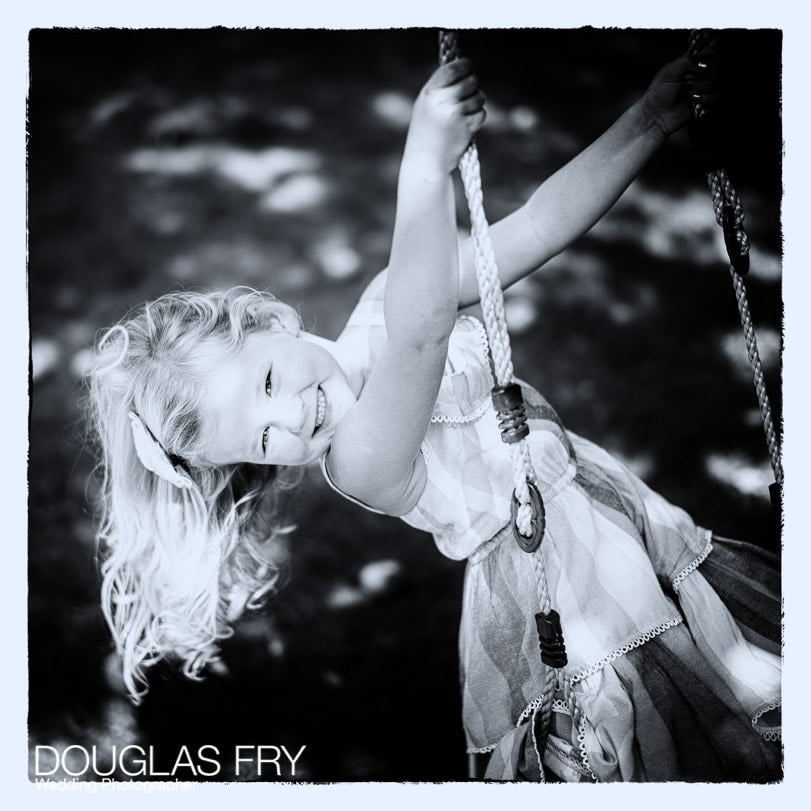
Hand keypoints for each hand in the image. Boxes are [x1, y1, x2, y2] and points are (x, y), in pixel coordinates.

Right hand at [405, 59, 486, 173]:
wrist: (425, 161)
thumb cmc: (425, 132)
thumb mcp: (426, 104)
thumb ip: (442, 87)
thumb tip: (465, 69)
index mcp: (430, 92)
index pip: (453, 69)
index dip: (465, 65)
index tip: (468, 67)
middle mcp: (442, 101)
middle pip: (471, 81)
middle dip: (473, 85)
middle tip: (468, 93)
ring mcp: (455, 114)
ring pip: (479, 97)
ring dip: (476, 103)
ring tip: (463, 114)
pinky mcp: (467, 127)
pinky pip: (482, 113)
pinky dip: (477, 118)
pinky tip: (465, 126)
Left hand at [641, 53, 719, 137]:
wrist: (656, 116)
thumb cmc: (658, 94)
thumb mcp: (669, 72)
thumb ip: (686, 61)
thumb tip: (704, 61)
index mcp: (693, 61)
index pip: (712, 52)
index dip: (708, 59)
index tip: (698, 66)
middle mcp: (702, 72)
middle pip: (719, 66)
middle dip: (702, 76)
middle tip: (686, 82)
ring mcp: (706, 86)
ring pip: (720, 81)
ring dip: (702, 88)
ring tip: (688, 93)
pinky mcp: (708, 100)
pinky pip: (717, 96)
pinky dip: (705, 98)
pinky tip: (693, 100)